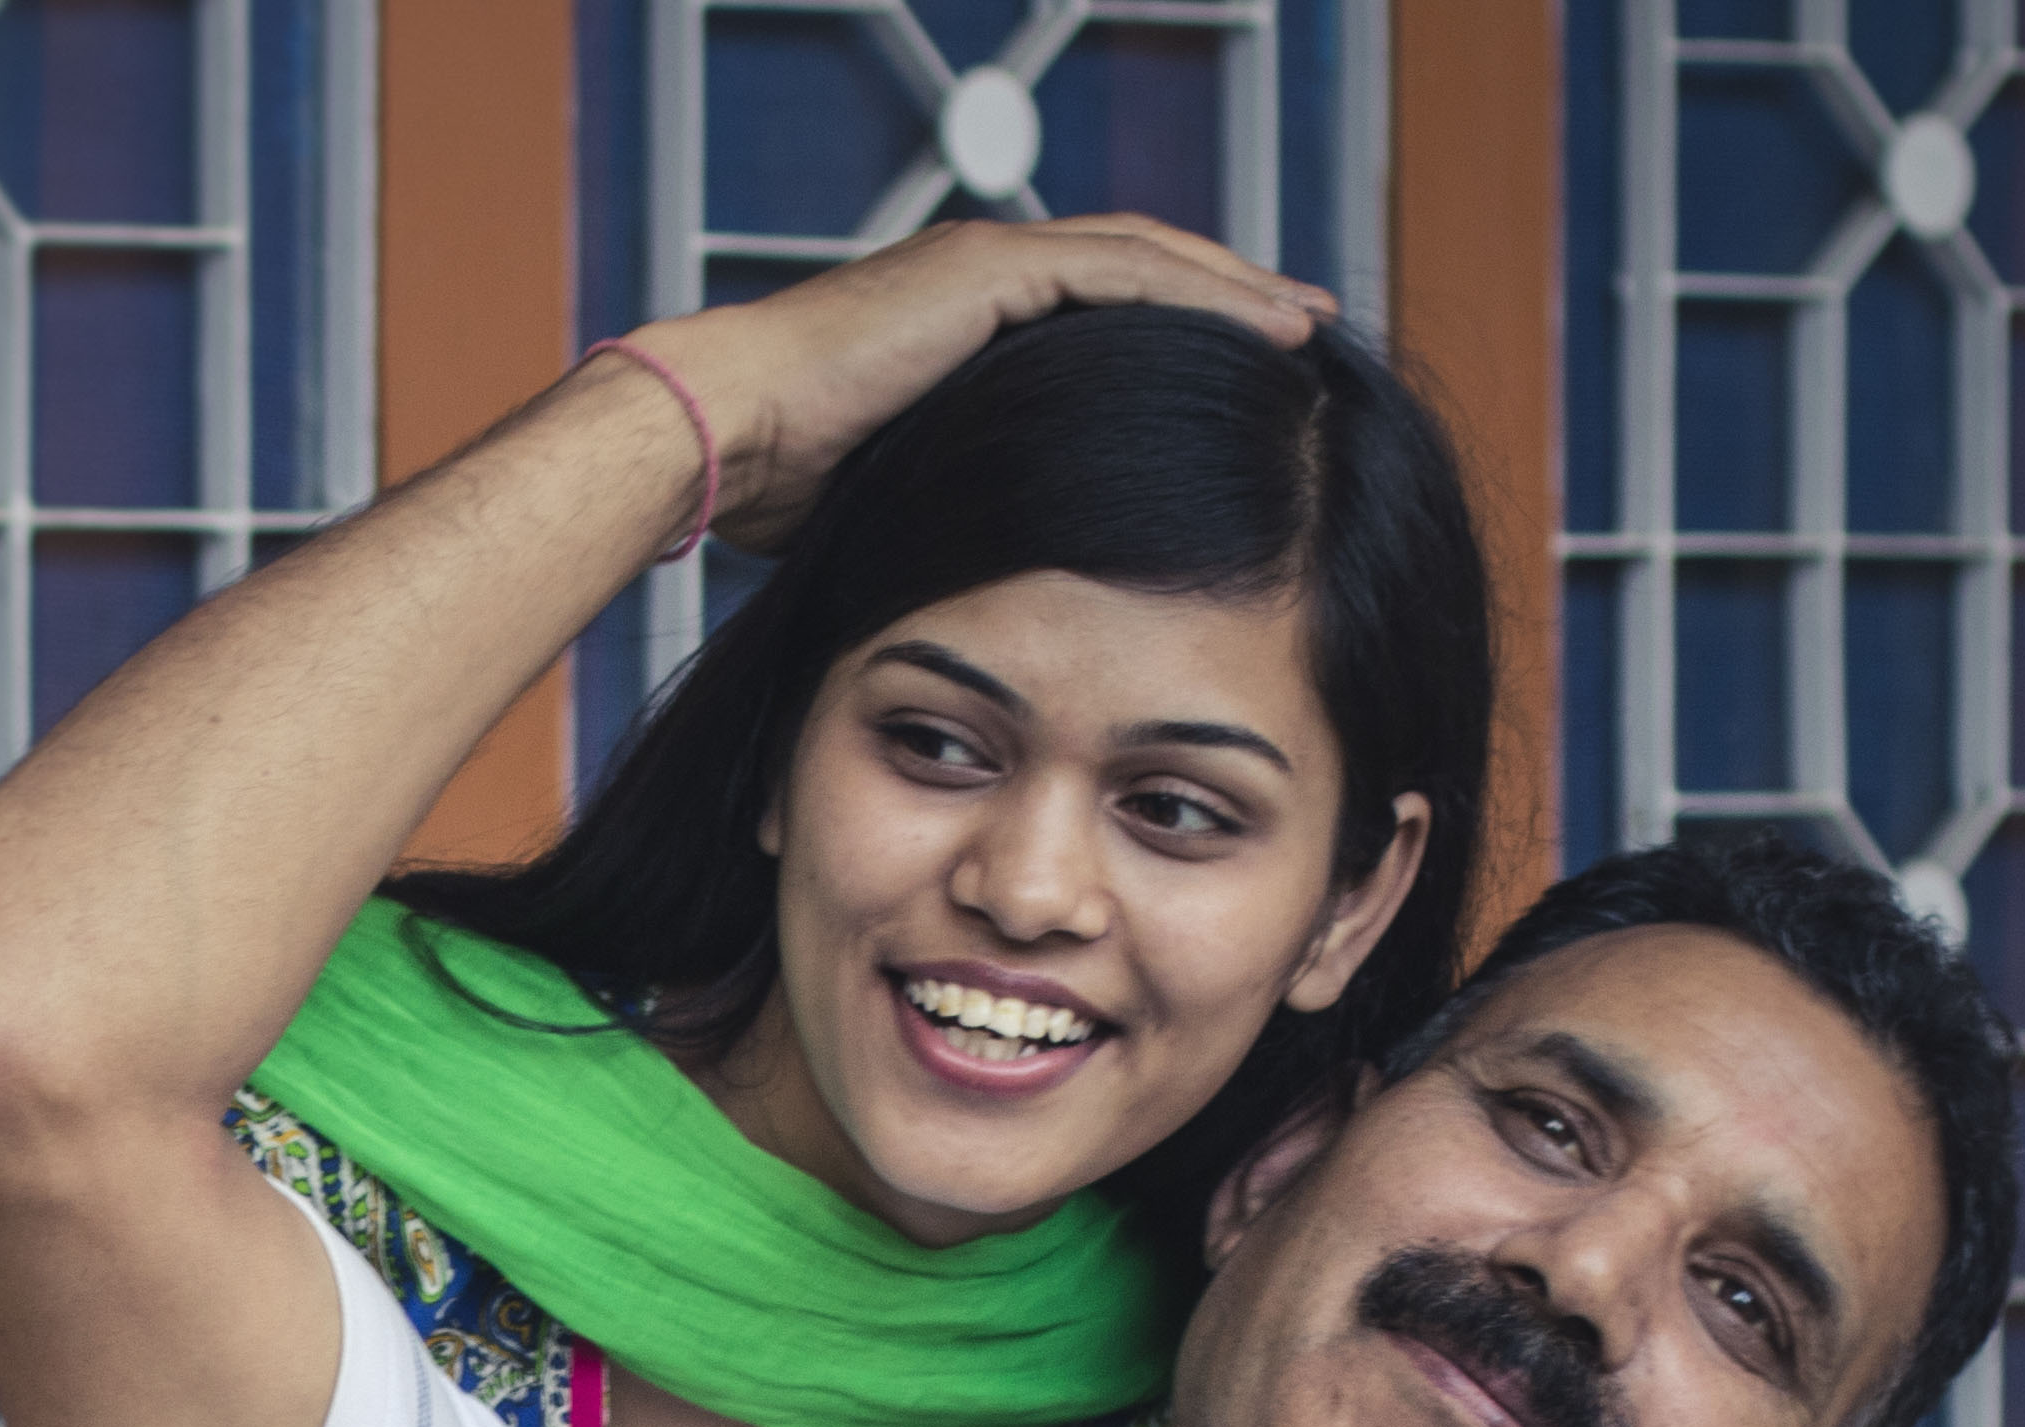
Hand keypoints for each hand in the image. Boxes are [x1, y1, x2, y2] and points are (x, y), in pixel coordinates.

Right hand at [614, 215, 1324, 553]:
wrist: (716, 436)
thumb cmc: (776, 484)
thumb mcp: (902, 492)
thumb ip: (962, 495)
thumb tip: (1000, 569)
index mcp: (961, 319)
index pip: (1094, 310)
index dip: (1174, 334)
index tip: (1239, 375)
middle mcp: (983, 273)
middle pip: (1138, 272)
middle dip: (1225, 297)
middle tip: (1305, 331)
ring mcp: (989, 262)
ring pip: (1147, 260)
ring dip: (1235, 287)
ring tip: (1308, 321)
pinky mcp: (991, 271)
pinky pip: (1128, 273)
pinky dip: (1204, 294)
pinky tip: (1268, 324)